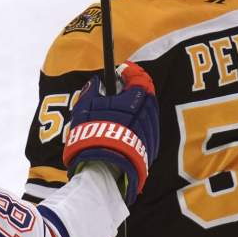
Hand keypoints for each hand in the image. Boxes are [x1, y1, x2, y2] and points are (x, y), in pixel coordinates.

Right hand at [62, 61, 158, 204]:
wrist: (105, 165)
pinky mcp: (151, 146)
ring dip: (134, 110)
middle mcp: (149, 112)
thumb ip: (92, 90)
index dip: (129, 72)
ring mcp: (151, 130)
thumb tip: (96, 82)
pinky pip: (145, 130)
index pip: (139, 77)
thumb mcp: (86, 106)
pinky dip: (135, 126)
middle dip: (132, 92)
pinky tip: (121, 132)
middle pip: (144, 95)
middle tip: (116, 93)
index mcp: (136, 98)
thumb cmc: (94, 131)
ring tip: (116, 115)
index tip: (121, 71)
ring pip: (145, 113)